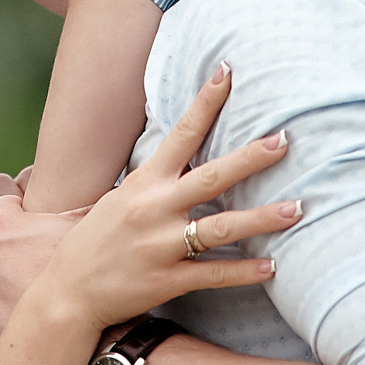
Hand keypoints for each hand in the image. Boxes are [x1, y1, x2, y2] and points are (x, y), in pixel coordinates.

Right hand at [42, 64, 300, 329]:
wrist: (68, 293)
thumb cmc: (96, 241)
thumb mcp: (120, 198)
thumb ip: (154, 180)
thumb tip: (187, 155)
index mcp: (143, 183)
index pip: (181, 134)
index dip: (206, 102)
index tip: (228, 72)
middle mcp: (153, 209)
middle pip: (210, 178)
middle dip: (250, 158)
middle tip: (284, 140)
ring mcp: (161, 246)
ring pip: (220, 228)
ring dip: (261, 218)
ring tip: (296, 208)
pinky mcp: (167, 281)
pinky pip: (214, 274)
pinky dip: (244, 271)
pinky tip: (272, 267)